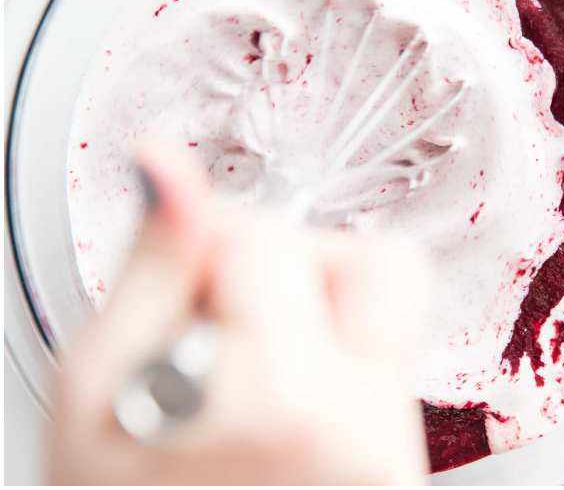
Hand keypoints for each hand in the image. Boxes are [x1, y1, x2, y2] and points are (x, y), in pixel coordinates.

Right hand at [48, 143, 429, 484]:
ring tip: (257, 374)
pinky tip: (289, 405)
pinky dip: (346, 352)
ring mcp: (392, 442)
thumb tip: (165, 162)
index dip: (207, 255)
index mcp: (272, 398)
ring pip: (391, 293)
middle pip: (358, 253)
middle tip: (224, 344)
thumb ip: (148, 269)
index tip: (183, 306)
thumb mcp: (96, 395)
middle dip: (284, 274)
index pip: (266, 235)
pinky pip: (397, 350)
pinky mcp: (409, 458)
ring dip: (325, 307)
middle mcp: (355, 419)